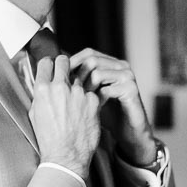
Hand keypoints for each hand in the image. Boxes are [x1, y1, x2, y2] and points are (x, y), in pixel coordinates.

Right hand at [29, 54, 100, 173]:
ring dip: (78, 82)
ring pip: (80, 75)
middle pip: (64, 60)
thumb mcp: (35, 114)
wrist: (66, 157)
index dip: (49, 65)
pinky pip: (91, 91)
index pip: (46, 62)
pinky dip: (89, 97)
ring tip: (76, 97)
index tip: (52, 68)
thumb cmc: (49, 139)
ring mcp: (79, 93)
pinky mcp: (93, 101)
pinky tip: (85, 109)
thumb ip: (40, 95)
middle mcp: (60, 87)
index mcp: (43, 90)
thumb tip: (42, 84)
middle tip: (66, 73)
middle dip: (65, 65)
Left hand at [69, 48, 159, 167]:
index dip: (72, 62)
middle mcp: (121, 66)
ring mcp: (127, 76)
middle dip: (77, 75)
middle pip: (92, 60)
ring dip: (85, 88)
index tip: (58, 76)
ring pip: (97, 73)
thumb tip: (55, 70)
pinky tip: (92, 108)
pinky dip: (95, 99)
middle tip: (68, 91)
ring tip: (81, 101)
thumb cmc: (107, 113)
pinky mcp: (131, 90)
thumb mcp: (91, 93)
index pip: (88, 53)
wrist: (128, 132)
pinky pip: (106, 90)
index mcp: (112, 63)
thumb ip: (79, 80)